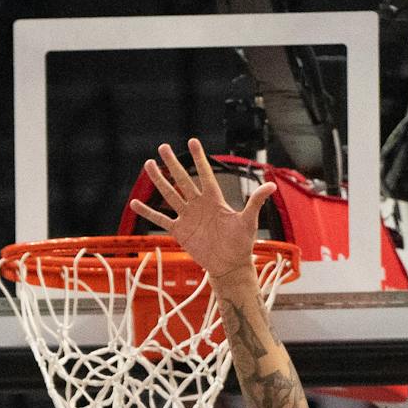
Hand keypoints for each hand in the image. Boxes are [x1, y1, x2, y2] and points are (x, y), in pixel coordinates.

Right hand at [129, 138, 278, 282]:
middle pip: (183, 179)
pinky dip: (148, 212)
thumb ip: (256, 201)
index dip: (199, 158)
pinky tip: (135, 203)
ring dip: (159, 181)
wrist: (229, 265)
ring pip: (170, 194)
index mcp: (214, 199)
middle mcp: (198, 205)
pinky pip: (161, 220)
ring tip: (148, 165)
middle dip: (173, 164)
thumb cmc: (241, 244)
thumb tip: (272, 185)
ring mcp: (187, 217)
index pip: (205, 174)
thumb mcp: (249, 221)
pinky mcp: (179, 231)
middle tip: (163, 147)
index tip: (192, 141)